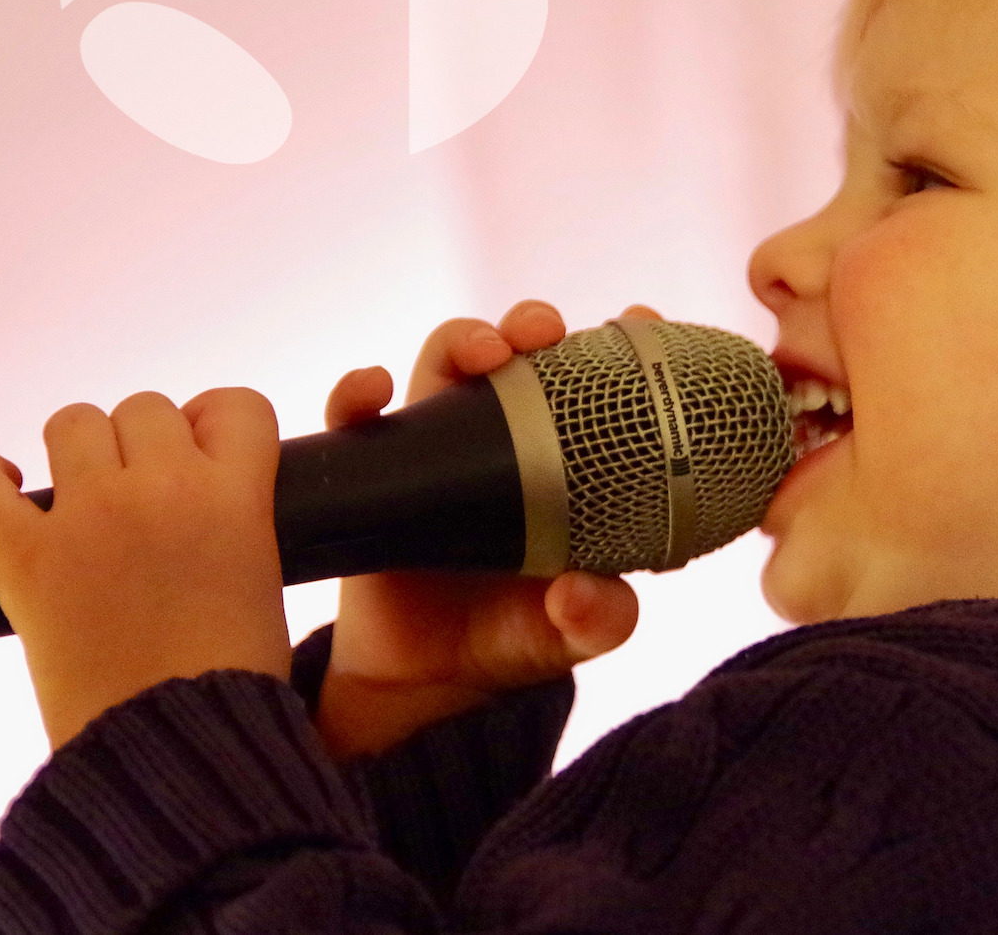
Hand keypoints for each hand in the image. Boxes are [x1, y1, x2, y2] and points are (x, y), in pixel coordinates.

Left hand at [0, 388, 289, 749]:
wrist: (178, 744)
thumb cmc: (231, 675)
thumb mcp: (264, 575)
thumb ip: (238, 520)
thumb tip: (202, 498)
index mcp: (237, 496)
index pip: (235, 406)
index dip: (216, 425)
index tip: (202, 453)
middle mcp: (164, 489)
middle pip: (147, 409)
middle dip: (145, 444)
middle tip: (143, 492)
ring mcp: (89, 517)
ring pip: (74, 423)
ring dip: (79, 450)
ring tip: (81, 493)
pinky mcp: (25, 556)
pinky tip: (0, 482)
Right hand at [313, 300, 644, 759]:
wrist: (430, 678)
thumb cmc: (515, 635)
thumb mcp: (573, 633)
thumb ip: (597, 619)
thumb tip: (584, 595)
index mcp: (564, 461)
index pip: (596, 384)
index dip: (619, 343)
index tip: (641, 318)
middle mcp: (503, 438)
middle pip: (517, 353)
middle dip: (531, 324)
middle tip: (546, 332)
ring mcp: (438, 447)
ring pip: (443, 363)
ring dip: (463, 338)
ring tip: (484, 352)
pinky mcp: (376, 469)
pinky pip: (355, 417)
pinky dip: (357, 391)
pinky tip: (373, 388)